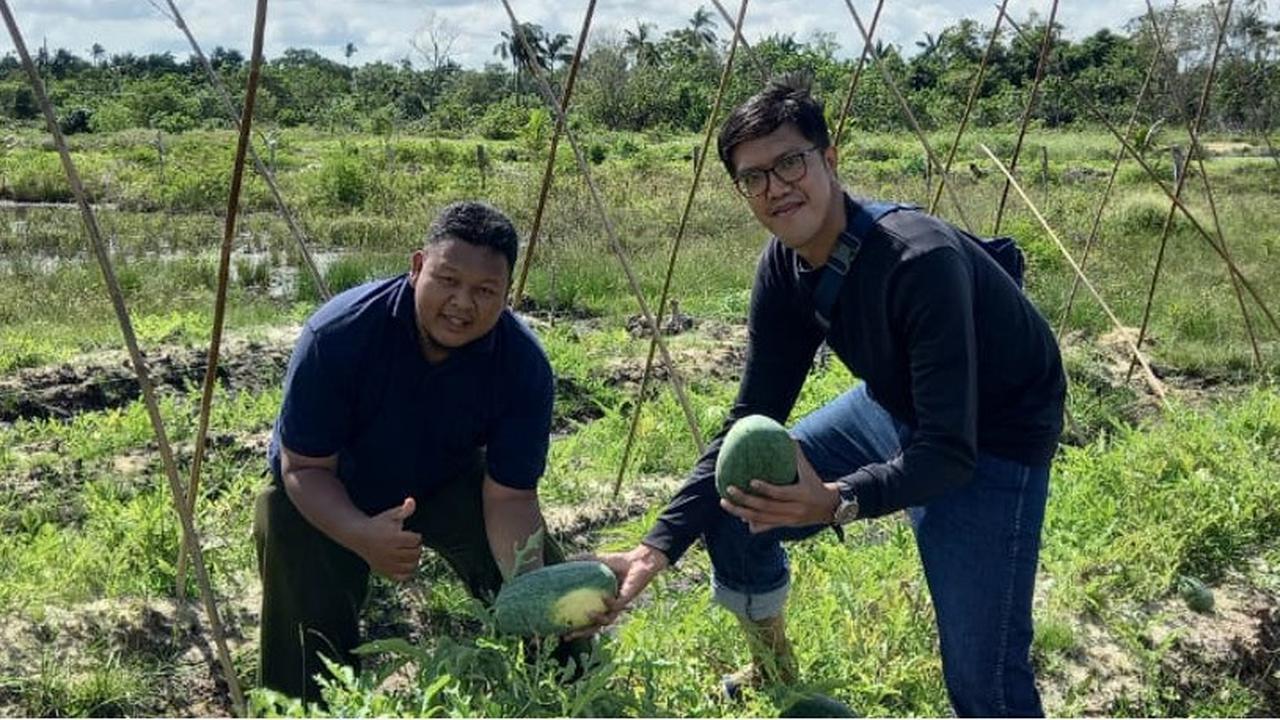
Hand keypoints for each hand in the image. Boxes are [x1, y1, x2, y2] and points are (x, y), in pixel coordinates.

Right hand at [355, 497, 422, 581]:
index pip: (416, 540)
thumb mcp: (391, 515)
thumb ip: (404, 510)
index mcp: (393, 538)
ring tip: (408, 553)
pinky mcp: (384, 571)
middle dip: (416, 548)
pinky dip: (407, 572)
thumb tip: (412, 500)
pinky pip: (402, 577)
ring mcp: (387, 564)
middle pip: (416, 553)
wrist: (358, 536)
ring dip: (414, 560)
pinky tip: (404, 564)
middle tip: (409, 544)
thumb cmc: (378, 524)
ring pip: (411, 566)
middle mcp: (391, 552)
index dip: (416, 536)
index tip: (410, 534)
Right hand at [563, 543, 668, 638]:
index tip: (559, 630)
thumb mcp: (595, 561)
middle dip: (581, 633)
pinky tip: (603, 596)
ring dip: (597, 620)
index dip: (573, 626)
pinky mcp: (626, 601)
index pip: (584, 619)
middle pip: (592, 627)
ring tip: (588, 614)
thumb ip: (579, 561)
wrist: (637, 562)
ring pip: (606, 621)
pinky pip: (616, 605)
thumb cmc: (616, 563)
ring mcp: (617, 606)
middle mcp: (607, 608)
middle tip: (569, 635)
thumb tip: (563, 561)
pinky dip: (608, 602)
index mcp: (598, 603)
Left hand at [720, 441, 839, 533]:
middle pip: (766, 508)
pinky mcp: (785, 526)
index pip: (780, 493)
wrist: (828, 508)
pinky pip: (766, 526)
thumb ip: (797, 455)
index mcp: (801, 495)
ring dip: (741, 512)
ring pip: (761, 519)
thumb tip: (787, 434)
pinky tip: (740, 517)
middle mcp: (794, 510)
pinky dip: (753, 523)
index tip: (750, 481)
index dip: (765, 489)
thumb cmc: (815, 484)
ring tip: (725, 502)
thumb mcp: (809, 470)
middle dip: (746, 500)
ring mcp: (788, 520)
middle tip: (729, 489)